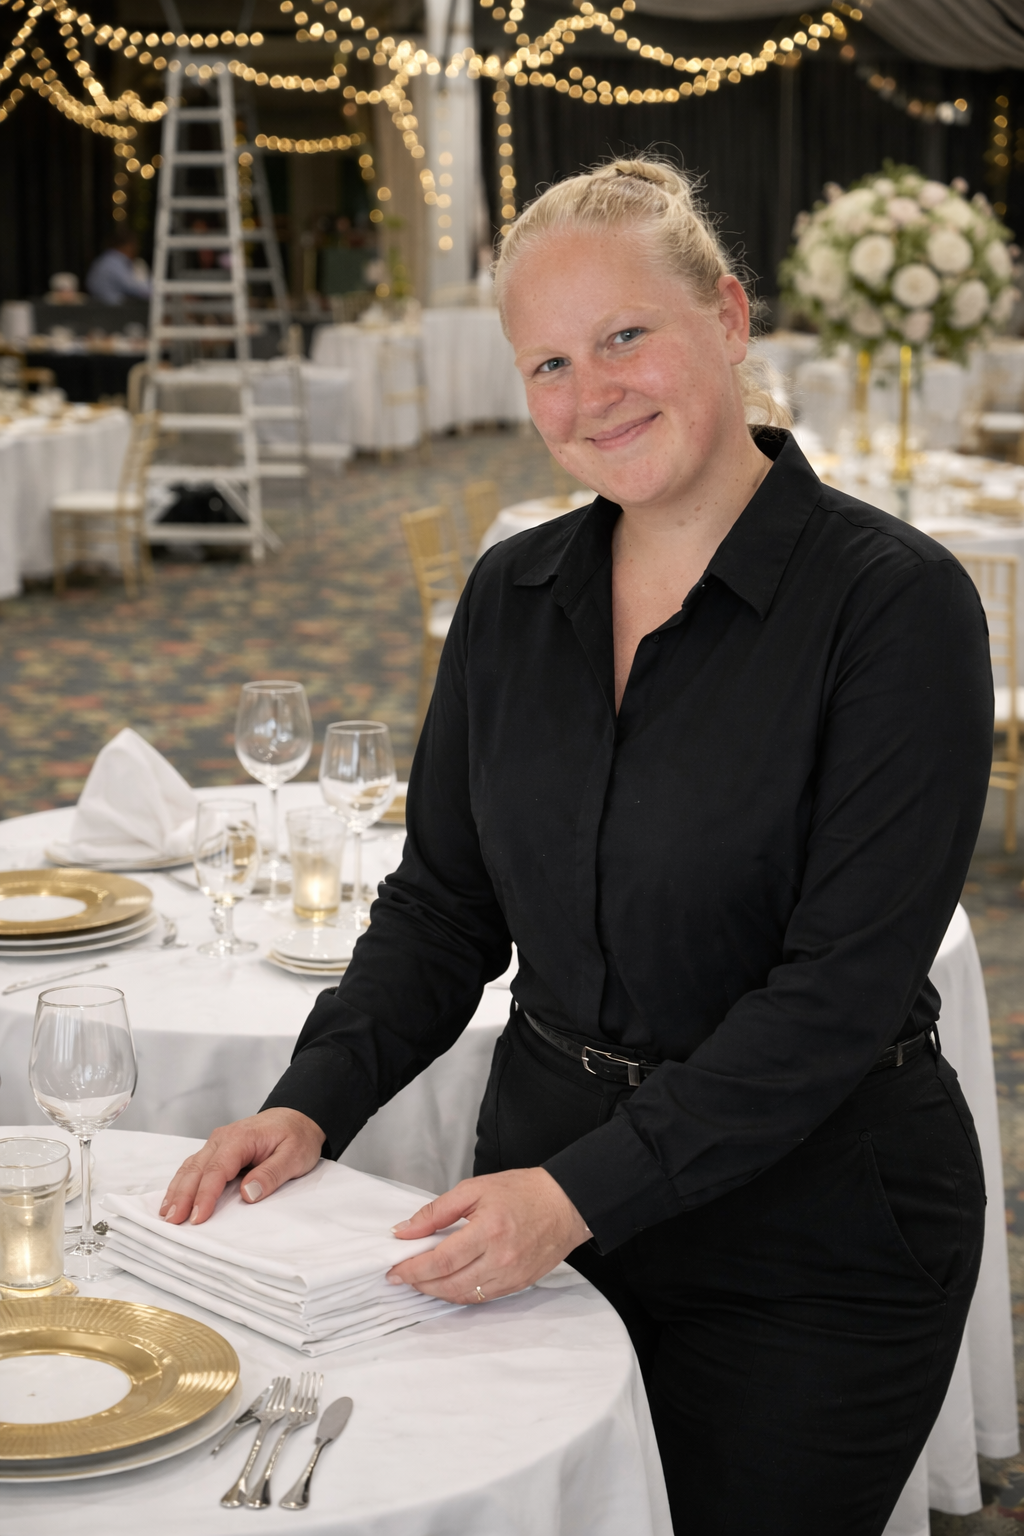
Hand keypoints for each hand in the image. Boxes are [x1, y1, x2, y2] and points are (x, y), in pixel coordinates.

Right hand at [159, 1108, 325, 1225]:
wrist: (297, 1118)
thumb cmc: (296, 1136)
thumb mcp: (294, 1156)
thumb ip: (271, 1174)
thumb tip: (247, 1194)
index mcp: (241, 1138)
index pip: (217, 1169)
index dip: (205, 1195)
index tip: (198, 1218)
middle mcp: (223, 1138)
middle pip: (197, 1168)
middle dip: (183, 1196)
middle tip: (172, 1222)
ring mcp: (217, 1143)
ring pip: (190, 1167)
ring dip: (177, 1191)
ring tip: (166, 1215)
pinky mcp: (217, 1151)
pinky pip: (195, 1166)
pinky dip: (182, 1183)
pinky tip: (174, 1199)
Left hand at [385, 1167, 591, 1303]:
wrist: (565, 1204)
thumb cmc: (523, 1191)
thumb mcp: (475, 1188)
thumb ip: (437, 1211)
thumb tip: (405, 1231)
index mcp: (489, 1230)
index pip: (441, 1260)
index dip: (413, 1269)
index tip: (394, 1270)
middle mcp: (501, 1259)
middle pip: (450, 1284)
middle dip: (420, 1284)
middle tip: (403, 1277)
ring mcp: (511, 1276)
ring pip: (464, 1296)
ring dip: (438, 1293)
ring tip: (422, 1281)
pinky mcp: (519, 1284)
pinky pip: (482, 1298)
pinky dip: (460, 1294)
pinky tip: (449, 1284)